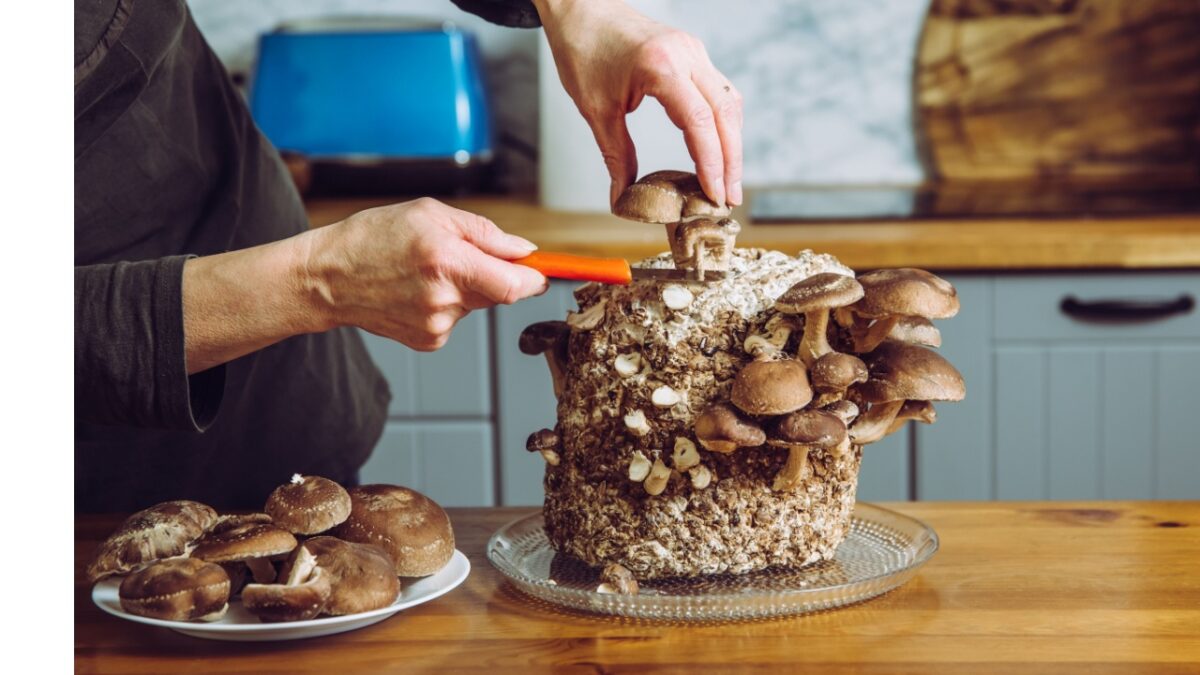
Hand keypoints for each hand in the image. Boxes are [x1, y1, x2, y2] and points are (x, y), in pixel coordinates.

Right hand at [304, 198, 547, 350]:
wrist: (327, 278)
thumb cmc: (374, 238)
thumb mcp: (431, 215)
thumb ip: (485, 233)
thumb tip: (525, 251)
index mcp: (448, 262)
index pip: (514, 285)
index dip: (535, 279)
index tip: (544, 272)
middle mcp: (444, 299)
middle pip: (498, 292)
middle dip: (492, 273)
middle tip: (460, 256)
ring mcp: (436, 325)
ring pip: (476, 303)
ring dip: (465, 287)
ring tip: (425, 272)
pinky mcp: (428, 341)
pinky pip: (456, 318)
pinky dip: (447, 303)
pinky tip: (416, 292)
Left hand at [534, 0, 742, 206]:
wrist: (582, 9)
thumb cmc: (583, 51)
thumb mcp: (595, 109)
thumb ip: (615, 154)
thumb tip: (623, 197)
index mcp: (661, 67)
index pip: (699, 122)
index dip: (711, 163)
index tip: (714, 194)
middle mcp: (686, 55)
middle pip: (724, 114)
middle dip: (731, 160)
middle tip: (729, 199)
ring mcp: (694, 51)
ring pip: (728, 102)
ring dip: (732, 143)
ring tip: (727, 181)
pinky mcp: (693, 53)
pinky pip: (718, 91)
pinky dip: (722, 123)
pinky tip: (718, 149)